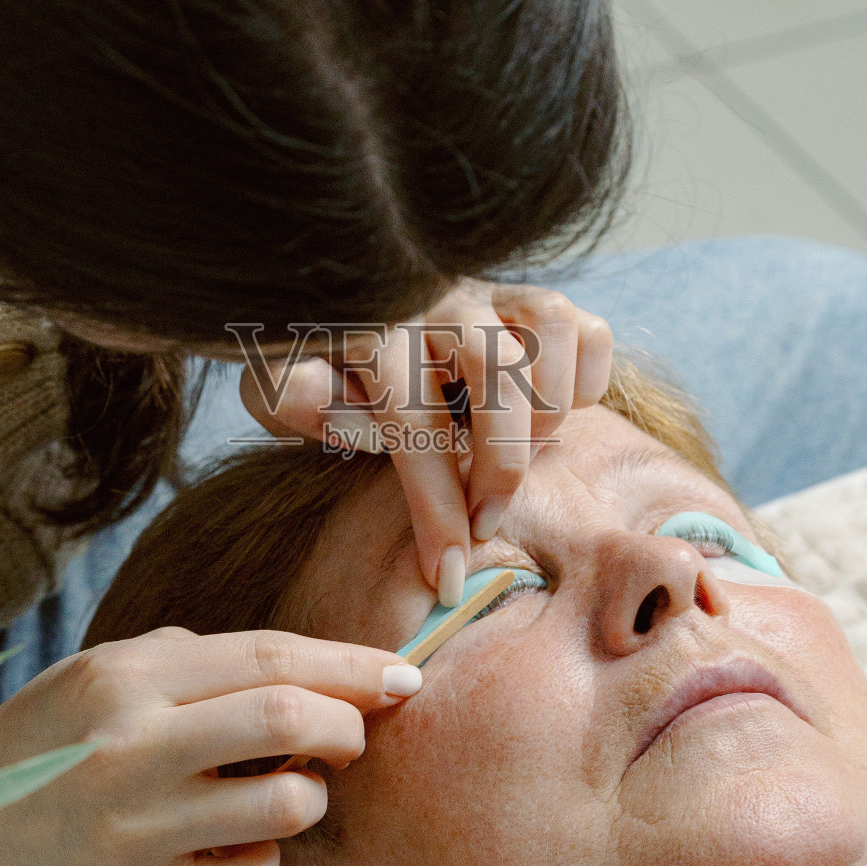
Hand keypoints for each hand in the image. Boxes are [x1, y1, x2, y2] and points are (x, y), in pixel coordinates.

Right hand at [0, 628, 419, 865]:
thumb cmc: (68, 726)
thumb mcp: (122, 666)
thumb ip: (216, 664)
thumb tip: (334, 671)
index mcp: (133, 679)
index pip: (269, 659)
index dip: (351, 665)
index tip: (404, 673)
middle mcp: (135, 750)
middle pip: (285, 721)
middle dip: (349, 723)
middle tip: (357, 730)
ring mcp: (140, 830)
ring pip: (285, 806)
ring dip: (313, 790)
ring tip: (288, 781)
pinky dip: (271, 853)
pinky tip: (241, 835)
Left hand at [239, 281, 611, 599]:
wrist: (340, 313)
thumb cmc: (317, 367)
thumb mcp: (280, 382)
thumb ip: (294, 394)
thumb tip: (324, 406)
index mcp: (373, 324)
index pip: (413, 418)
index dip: (435, 505)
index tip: (445, 573)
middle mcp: (436, 298)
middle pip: (495, 367)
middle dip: (500, 463)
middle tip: (487, 525)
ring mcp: (490, 292)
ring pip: (551, 324)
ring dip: (548, 406)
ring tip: (525, 460)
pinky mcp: (530, 300)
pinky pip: (585, 326)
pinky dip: (586, 376)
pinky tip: (551, 415)